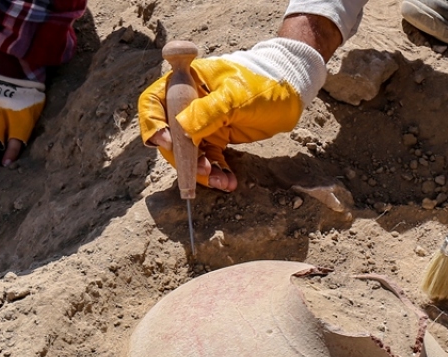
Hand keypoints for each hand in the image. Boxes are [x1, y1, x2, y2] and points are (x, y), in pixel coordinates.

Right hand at [137, 38, 326, 191]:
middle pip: (168, 135)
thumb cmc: (266, 82)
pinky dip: (215, 173)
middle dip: (182, 156)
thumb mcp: (237, 95)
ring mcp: (202, 123)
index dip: (154, 124)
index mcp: (187, 82)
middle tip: (200, 170)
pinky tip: (228, 182)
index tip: (167, 142)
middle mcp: (188, 103)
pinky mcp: (216, 138)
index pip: (154, 103)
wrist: (293, 89)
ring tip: (220, 181)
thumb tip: (181, 130)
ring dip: (199, 171)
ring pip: (188, 153)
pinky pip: (208, 160)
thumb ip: (208, 111)